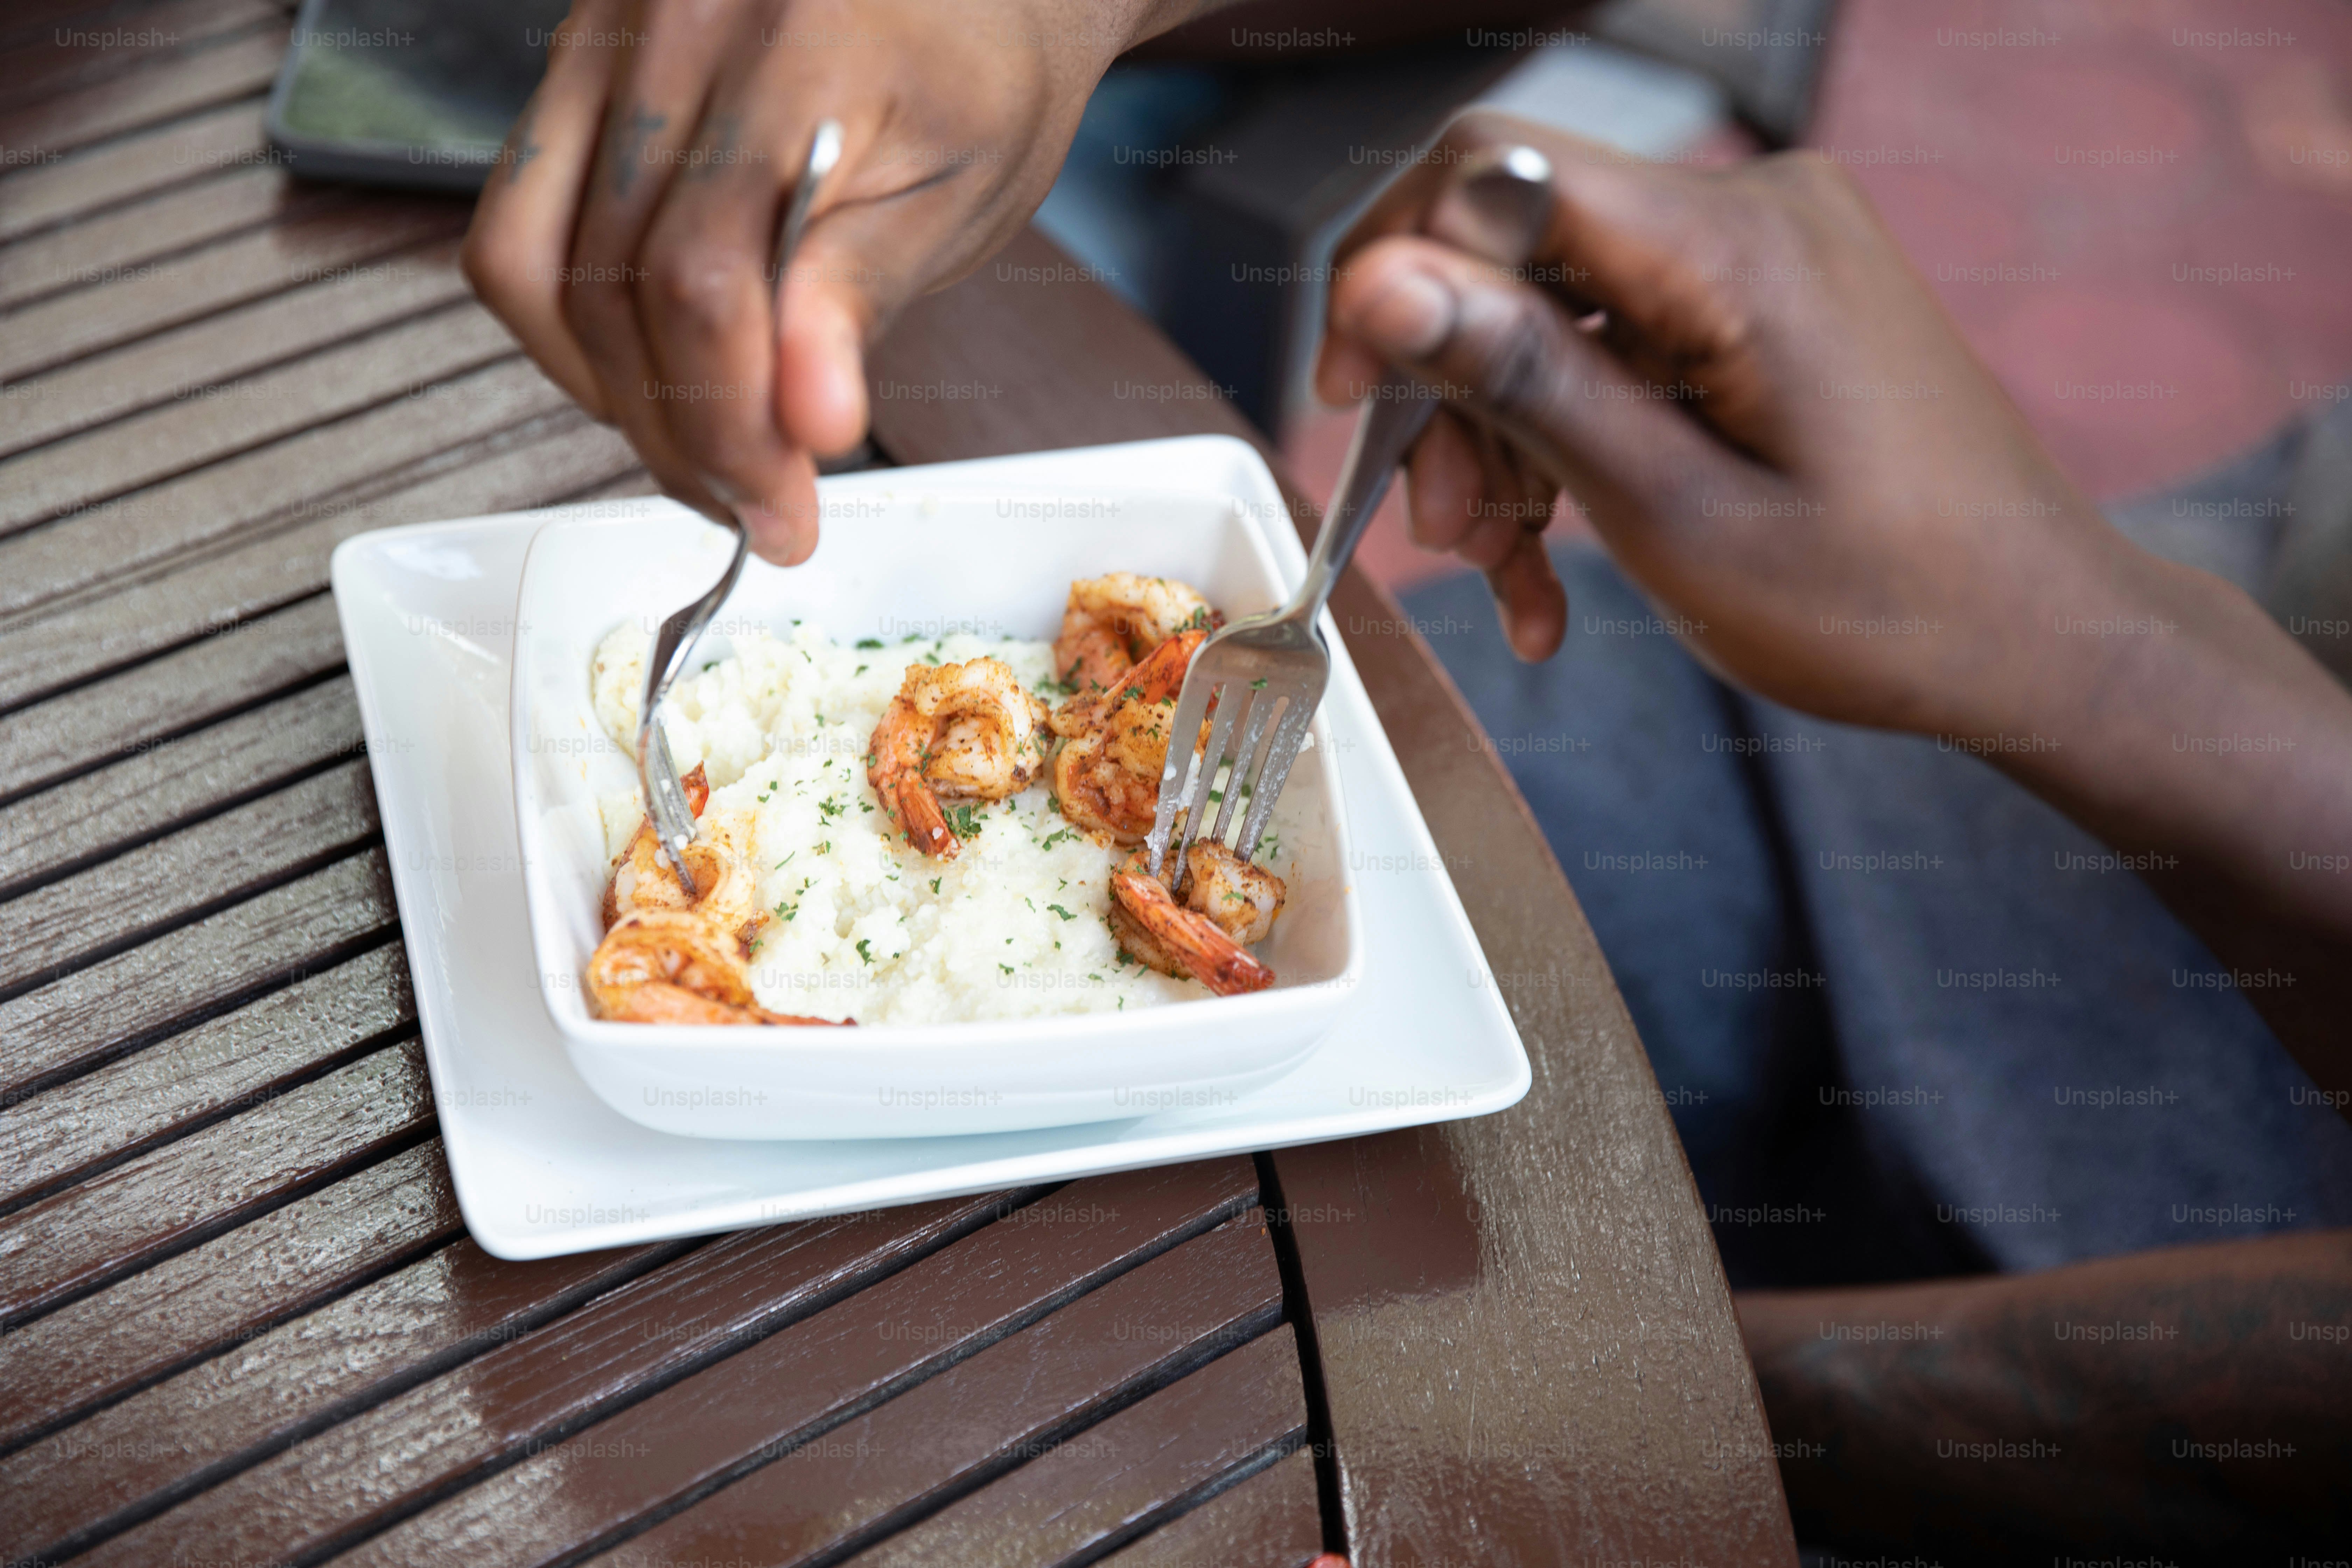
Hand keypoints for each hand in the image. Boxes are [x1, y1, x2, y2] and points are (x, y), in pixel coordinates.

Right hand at [463, 0, 1180, 563]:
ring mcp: (597, 38)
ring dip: (609, 392)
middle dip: (679, 434)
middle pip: (609, 286)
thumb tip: (808, 423)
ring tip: (705, 451)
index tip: (781, 514)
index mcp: (790, 48)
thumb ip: (859, 298)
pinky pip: (517, 221)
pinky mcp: (568, 66)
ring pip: (529, 264)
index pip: (702, 281)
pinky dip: (571, 325)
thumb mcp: (958, 192)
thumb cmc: (978, 76)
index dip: (729, 423)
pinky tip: (653, 369)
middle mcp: (667, 25)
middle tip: (754, 508)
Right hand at [1317, 110, 2112, 729]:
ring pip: (1554, 309)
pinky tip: (1559, 562)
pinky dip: (1574, 443)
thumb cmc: (1887, 604)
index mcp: (1739, 246)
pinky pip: (1621, 343)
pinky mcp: (1767, 298)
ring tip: (1512, 572)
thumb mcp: (1675, 513)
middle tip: (1446, 536)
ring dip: (1506, 442)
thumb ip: (1525, 381)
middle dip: (1451, 394)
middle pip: (1513, 250)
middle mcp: (1754, 211)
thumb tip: (1381, 279)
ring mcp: (1766, 251)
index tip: (1351, 399)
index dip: (1389, 271)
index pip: (1489, 171)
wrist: (2038, 637)